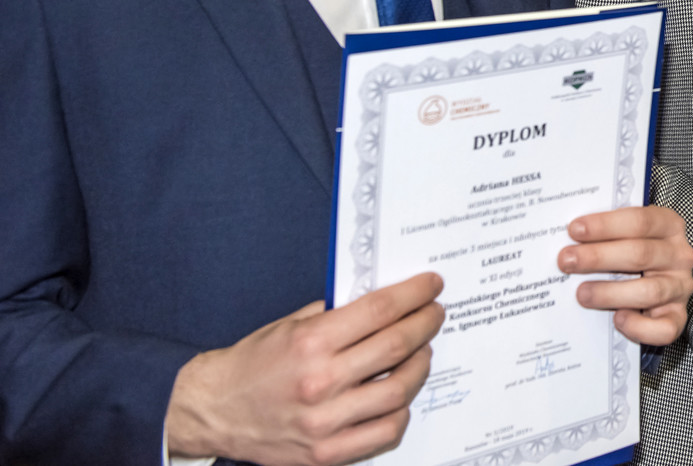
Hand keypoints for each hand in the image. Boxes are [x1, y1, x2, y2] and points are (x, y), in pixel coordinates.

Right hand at [165, 272, 444, 465]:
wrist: (214, 411)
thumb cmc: (254, 363)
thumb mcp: (291, 324)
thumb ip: (338, 313)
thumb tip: (386, 300)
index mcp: (311, 342)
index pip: (380, 310)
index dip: (414, 294)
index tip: (431, 286)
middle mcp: (320, 381)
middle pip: (397, 346)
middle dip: (425, 324)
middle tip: (435, 314)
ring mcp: (325, 421)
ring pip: (398, 390)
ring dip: (421, 365)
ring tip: (423, 351)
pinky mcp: (326, 452)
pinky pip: (385, 432)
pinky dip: (402, 410)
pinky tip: (401, 394)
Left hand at [560, 205, 692, 345]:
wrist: (658, 282)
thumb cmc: (634, 253)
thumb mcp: (627, 235)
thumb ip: (607, 234)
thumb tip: (568, 240)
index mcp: (669, 226)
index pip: (640, 221)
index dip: (605, 225)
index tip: (574, 230)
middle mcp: (679, 256)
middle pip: (640, 254)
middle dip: (598, 257)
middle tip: (567, 260)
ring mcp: (680, 288)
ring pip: (649, 291)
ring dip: (610, 293)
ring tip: (582, 293)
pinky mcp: (678, 317)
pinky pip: (664, 328)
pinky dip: (639, 326)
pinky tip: (618, 319)